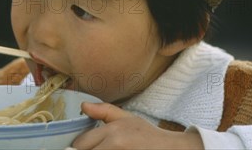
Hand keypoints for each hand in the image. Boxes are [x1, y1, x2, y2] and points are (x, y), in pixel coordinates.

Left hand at [72, 102, 203, 149]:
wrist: (172, 149)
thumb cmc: (149, 135)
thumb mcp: (128, 118)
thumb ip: (104, 111)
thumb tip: (83, 105)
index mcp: (113, 131)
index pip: (80, 143)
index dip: (79, 147)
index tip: (82, 147)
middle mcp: (115, 144)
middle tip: (97, 147)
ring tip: (107, 149)